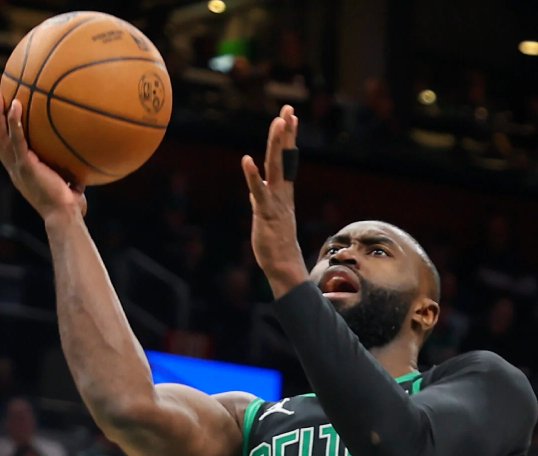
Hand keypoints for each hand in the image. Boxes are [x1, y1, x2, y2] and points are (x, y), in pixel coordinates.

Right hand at [0, 92, 85, 221]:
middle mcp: (14, 169)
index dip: (3, 134)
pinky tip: (16, 105)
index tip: (5, 119)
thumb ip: (72, 178)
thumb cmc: (69, 207)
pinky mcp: (25, 165)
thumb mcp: (69, 188)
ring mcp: (18, 167)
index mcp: (21, 174)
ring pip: (2, 136)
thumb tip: (85, 171)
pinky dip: (15, 122)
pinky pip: (17, 139)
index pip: (7, 150)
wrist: (63, 216)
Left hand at [242, 105, 307, 296]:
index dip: (288, 137)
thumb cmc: (274, 242)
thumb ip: (260, 200)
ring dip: (278, 144)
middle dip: (286, 132)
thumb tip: (253, 192)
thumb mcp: (266, 215)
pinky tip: (246, 159)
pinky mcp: (264, 212)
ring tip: (278, 122)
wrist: (282, 264)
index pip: (287, 159)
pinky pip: (258, 191)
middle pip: (284, 157)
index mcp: (283, 191)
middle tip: (288, 110)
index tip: (291, 116)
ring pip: (276, 167)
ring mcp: (274, 201)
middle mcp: (281, 192)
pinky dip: (252, 175)